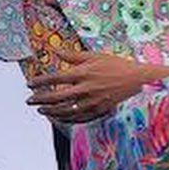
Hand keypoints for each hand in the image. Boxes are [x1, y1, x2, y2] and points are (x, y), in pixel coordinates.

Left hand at [25, 48, 160, 120]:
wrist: (139, 81)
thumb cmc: (117, 65)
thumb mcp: (95, 56)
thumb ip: (73, 56)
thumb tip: (55, 50)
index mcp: (83, 73)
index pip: (55, 78)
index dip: (40, 81)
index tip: (30, 83)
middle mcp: (85, 89)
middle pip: (56, 97)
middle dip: (40, 99)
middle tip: (29, 100)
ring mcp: (92, 103)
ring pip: (65, 110)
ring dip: (50, 111)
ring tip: (41, 110)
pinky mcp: (99, 111)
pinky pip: (78, 119)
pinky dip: (66, 119)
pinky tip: (58, 118)